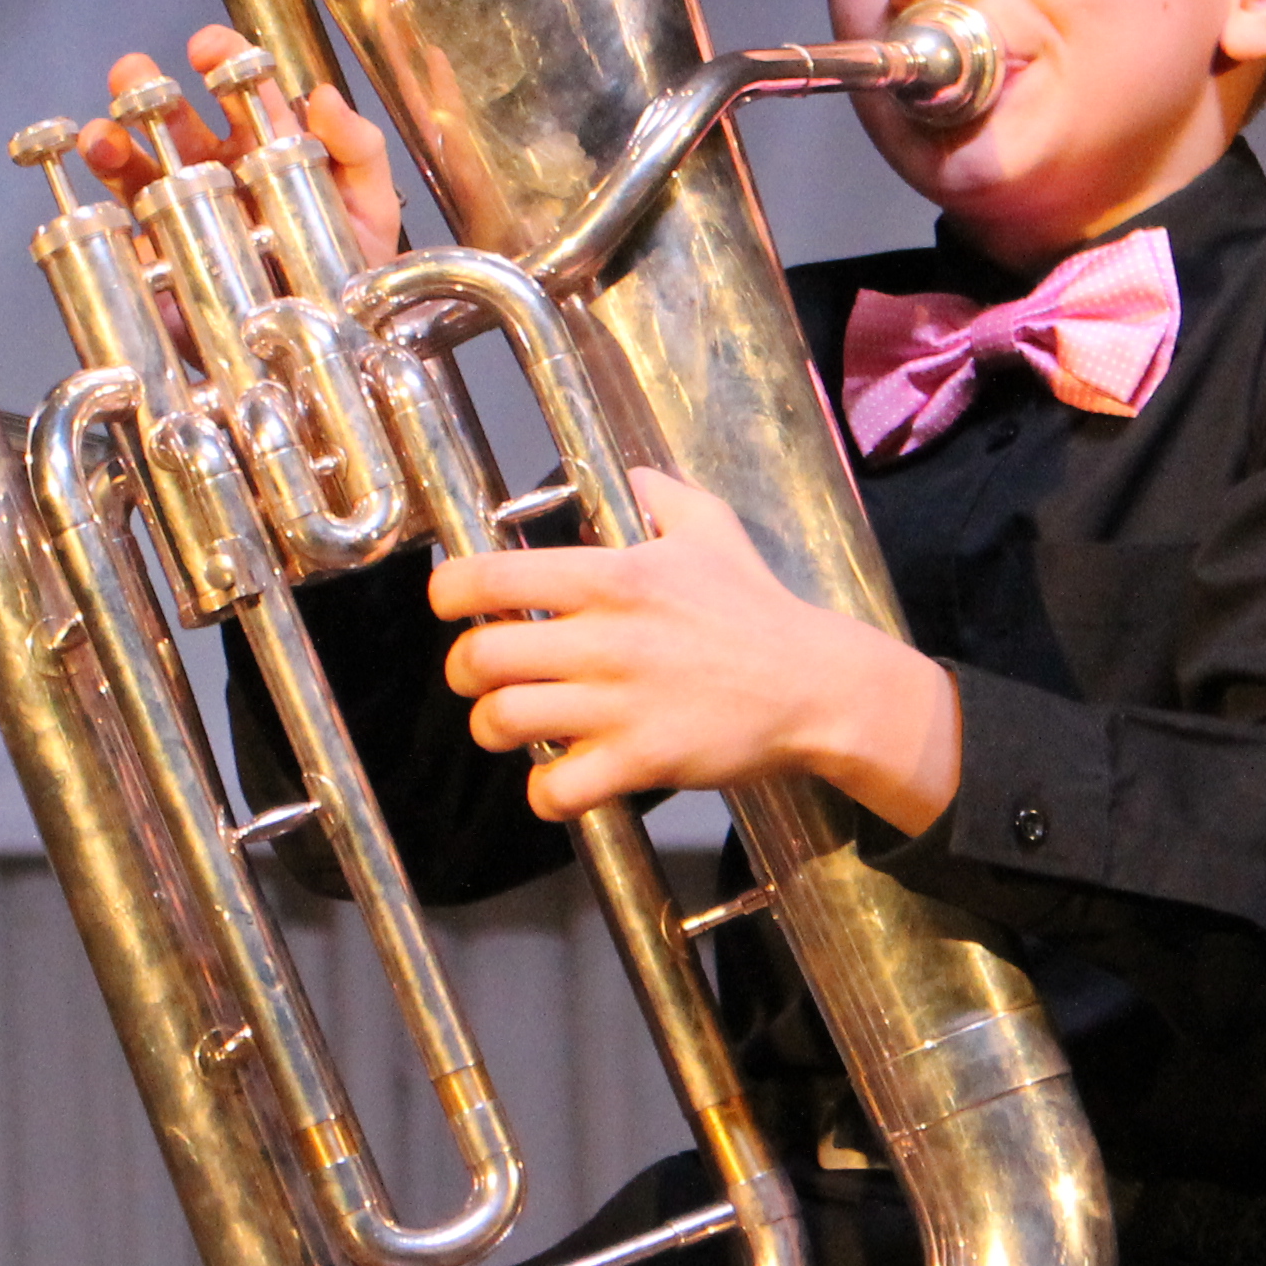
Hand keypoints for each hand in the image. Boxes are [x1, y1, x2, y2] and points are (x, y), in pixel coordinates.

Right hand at [79, 24, 405, 269]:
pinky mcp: (158, 265)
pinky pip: (118, 236)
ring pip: (136, 170)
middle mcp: (217, 173)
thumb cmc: (354, 270)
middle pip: (173, 121)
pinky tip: (86, 204)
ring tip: (100, 139)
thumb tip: (324, 96)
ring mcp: (182, 215)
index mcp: (266, 148)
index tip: (205, 47)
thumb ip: (359, 150)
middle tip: (131, 76)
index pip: (241, 90)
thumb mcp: (371, 207)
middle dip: (147, 92)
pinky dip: (95, 216)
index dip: (223, 59)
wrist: (329, 350)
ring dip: (113, 147)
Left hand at [429, 469, 962, 831]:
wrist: (816, 684)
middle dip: (464, 671)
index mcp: (613, 576)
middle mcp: (607, 639)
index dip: (448, 593)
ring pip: (504, 722)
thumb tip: (629, 473)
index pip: (489, 577)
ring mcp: (621, 705)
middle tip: (482, 674)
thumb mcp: (712, 527)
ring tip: (514, 723)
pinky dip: (544, 792)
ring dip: (495, 727)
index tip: (451, 604)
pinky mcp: (641, 762)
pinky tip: (560, 778)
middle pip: (481, 658)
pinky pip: (556, 789)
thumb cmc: (759, 608)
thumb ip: (660, 493)